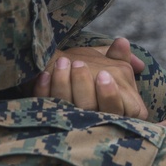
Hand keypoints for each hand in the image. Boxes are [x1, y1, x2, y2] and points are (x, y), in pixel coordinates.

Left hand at [33, 36, 148, 118]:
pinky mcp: (50, 120)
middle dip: (84, 86)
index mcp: (117, 110)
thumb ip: (120, 58)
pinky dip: (44, 90)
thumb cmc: (97, 77)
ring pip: (68, 110)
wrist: (65, 79)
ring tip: (62, 62)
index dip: (110, 95)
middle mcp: (95, 121)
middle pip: (91, 109)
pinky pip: (46, 109)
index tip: (103, 74)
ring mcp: (72, 123)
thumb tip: (122, 42)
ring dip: (63, 85)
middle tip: (79, 64)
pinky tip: (44, 75)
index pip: (116, 108)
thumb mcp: (112, 68)